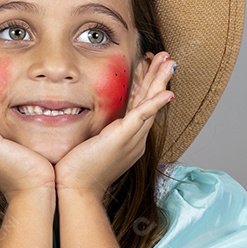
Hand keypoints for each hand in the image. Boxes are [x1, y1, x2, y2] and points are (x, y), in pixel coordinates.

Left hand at [54, 51, 174, 198]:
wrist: (76, 189)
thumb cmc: (77, 171)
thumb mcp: (88, 144)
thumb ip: (93, 131)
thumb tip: (86, 120)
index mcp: (127, 138)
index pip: (138, 104)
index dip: (144, 83)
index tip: (146, 65)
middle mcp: (134, 138)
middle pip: (149, 101)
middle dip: (157, 77)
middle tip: (166, 57)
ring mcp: (131, 139)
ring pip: (150, 104)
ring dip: (160, 81)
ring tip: (169, 62)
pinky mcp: (123, 139)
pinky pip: (142, 117)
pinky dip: (155, 104)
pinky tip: (167, 93)